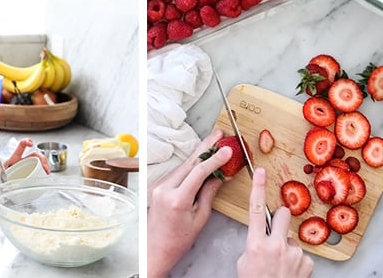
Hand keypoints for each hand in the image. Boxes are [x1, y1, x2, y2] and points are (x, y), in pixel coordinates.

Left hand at [0, 138, 49, 186]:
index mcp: (14, 158)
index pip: (21, 146)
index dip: (26, 142)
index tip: (30, 144)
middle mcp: (22, 160)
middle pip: (35, 154)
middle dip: (42, 158)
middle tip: (44, 166)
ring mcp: (26, 165)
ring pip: (38, 161)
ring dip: (45, 164)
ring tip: (46, 171)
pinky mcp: (29, 170)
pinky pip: (38, 168)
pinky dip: (43, 170)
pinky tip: (45, 174)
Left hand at [147, 129, 231, 277]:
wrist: (154, 248)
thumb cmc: (177, 240)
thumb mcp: (200, 219)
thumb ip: (209, 194)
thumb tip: (221, 175)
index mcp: (177, 199)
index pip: (199, 172)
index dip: (215, 159)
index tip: (228, 150)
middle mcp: (165, 189)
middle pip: (189, 162)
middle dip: (206, 146)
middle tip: (220, 134)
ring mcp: (159, 186)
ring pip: (183, 165)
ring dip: (199, 153)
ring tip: (214, 142)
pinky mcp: (158, 186)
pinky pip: (178, 171)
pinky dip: (191, 163)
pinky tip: (201, 157)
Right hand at [236, 168, 312, 277]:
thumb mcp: (245, 260)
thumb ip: (254, 242)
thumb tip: (262, 235)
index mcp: (256, 243)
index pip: (256, 209)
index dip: (258, 187)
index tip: (260, 171)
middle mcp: (276, 245)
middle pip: (283, 215)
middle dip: (279, 220)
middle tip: (274, 233)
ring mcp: (294, 254)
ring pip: (291, 238)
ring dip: (286, 247)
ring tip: (280, 265)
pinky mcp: (306, 262)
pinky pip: (301, 253)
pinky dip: (295, 261)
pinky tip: (289, 271)